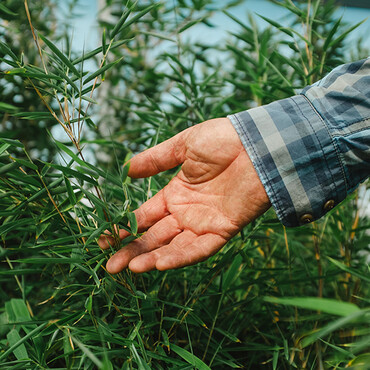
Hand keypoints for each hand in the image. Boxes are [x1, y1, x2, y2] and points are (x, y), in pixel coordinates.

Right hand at [98, 118, 270, 272]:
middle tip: (110, 265)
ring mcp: (203, 223)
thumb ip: (156, 159)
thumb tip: (127, 169)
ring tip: (130, 268)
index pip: (144, 216)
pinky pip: (199, 248)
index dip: (124, 227)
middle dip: (132, 250)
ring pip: (174, 246)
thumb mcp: (184, 145)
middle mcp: (186, 213)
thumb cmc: (222, 140)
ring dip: (152, 258)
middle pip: (154, 236)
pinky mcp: (222, 230)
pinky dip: (180, 256)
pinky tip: (159, 264)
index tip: (104, 238)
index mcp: (175, 194)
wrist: (257, 144)